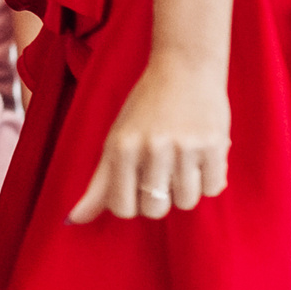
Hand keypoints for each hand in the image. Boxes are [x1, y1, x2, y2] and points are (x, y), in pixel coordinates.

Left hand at [66, 55, 230, 222]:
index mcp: (121, 146)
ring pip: (187, 201)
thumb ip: (98, 183)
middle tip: (160, 174)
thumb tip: (74, 220)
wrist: (184, 69)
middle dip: (158, 199)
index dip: (130, 205)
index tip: (135, 188)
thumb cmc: (146, 107)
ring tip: (182, 163)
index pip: (122, 207)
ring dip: (186, 189)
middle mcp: (152, 148)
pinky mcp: (216, 145)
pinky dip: (209, 180)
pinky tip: (201, 158)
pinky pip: (214, 188)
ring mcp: (185, 147)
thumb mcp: (116, 140)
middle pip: (155, 209)